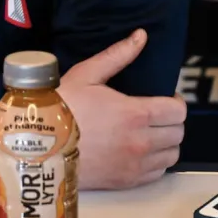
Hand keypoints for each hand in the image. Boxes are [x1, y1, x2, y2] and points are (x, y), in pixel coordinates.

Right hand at [57, 29, 185, 189]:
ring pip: (172, 155)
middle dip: (171, 120)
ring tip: (149, 133)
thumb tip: (140, 36)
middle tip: (155, 114)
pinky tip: (140, 151)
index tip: (164, 99)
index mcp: (135, 114)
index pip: (178, 111)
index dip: (174, 101)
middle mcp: (140, 142)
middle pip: (178, 133)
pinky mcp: (126, 181)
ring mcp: (134, 165)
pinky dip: (155, 162)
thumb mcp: (87, 74)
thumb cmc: (61, 108)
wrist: (39, 146)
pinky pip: (157, 173)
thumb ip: (118, 55)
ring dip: (166, 142)